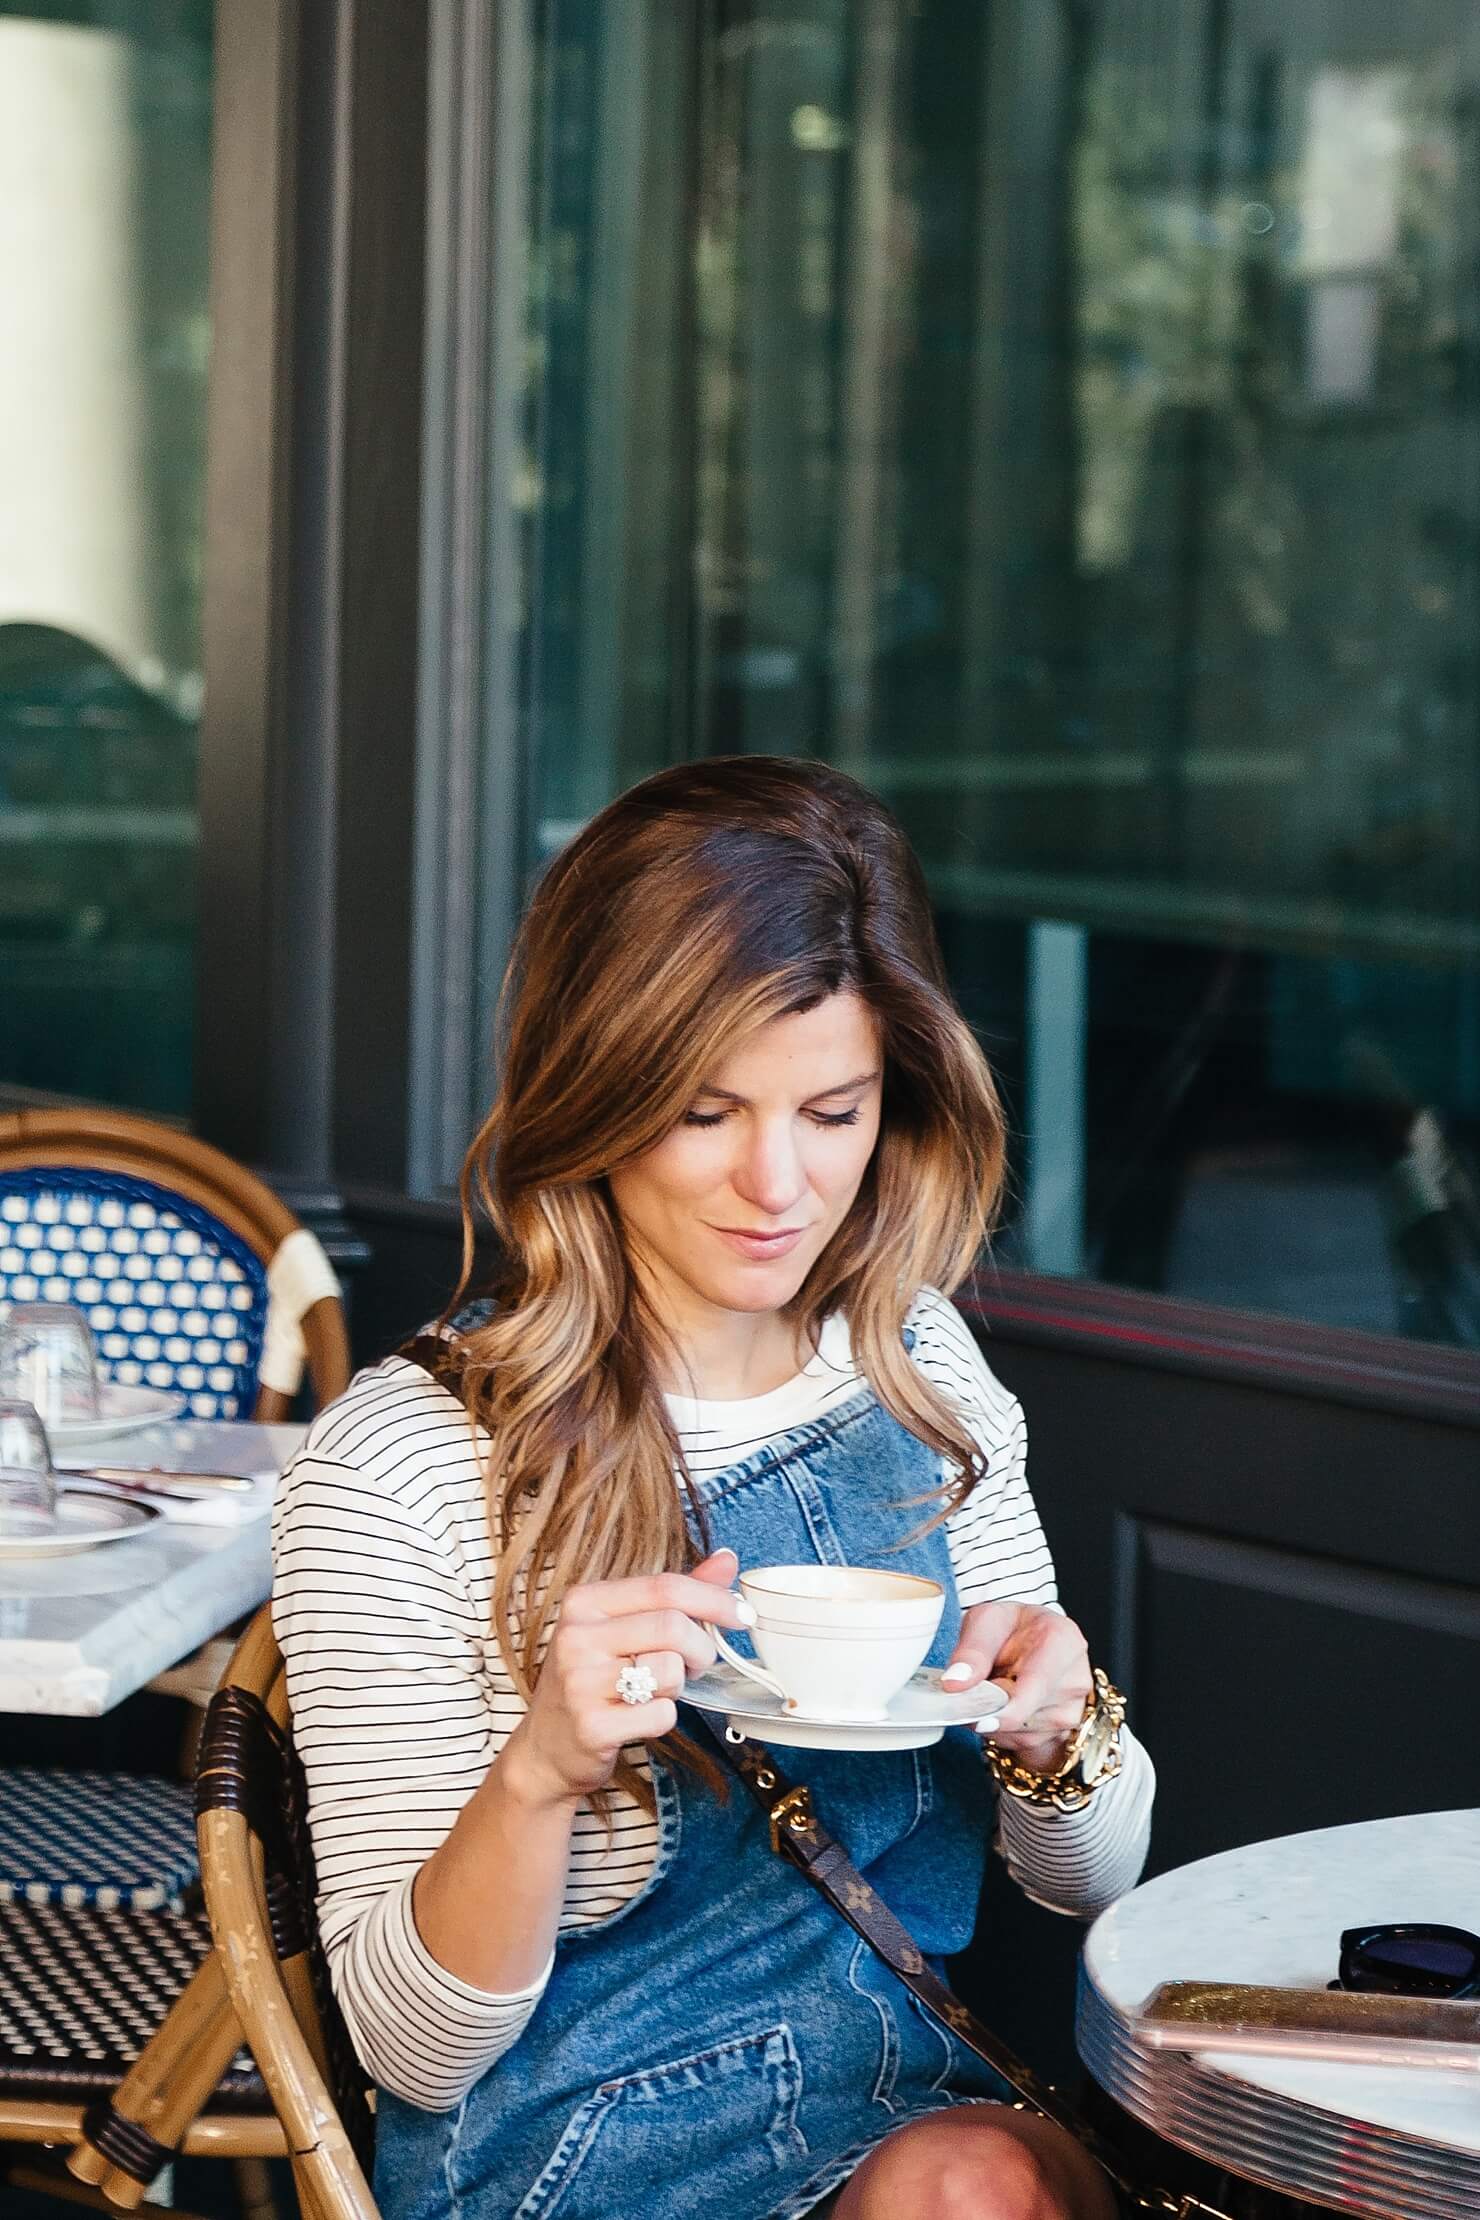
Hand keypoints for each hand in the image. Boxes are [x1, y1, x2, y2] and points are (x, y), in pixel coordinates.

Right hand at [503, 1549, 748, 1807]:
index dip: (713, 1599)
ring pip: (670, 1671)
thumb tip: (727, 1560)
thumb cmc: (593, 1679)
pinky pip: (661, 1715)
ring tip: (653, 1690)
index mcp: (585, 1602)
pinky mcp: (591, 1726)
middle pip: (673, 1627)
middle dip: (701, 1648)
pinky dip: (663, 1718)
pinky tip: (638, 1718)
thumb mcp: (623, 1627)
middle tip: (696, 1663)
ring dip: (677, 1686)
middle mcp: (576, 1636)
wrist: (547, 1748)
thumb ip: (675, 1594)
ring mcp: (580, 1682)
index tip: (742, 1615)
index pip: (664, 1586)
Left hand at [940, 1600, 1092, 1773]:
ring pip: (1021, 1732)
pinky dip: (1005, 1729)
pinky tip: (1005, 1705)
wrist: (1029, 1640)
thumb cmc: (1010, 1628)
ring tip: (995, 1688)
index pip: (1037, 1684)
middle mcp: (1075, 1678)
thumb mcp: (985, 1620)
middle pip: (1025, 1714)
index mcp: (1063, 1640)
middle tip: (974, 1687)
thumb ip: (972, 1650)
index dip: (1007, 1708)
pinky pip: (1024, 1742)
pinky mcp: (1064, 1731)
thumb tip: (955, 1683)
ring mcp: (1073, 1708)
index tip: (979, 1719)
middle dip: (991, 1708)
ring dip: (996, 1719)